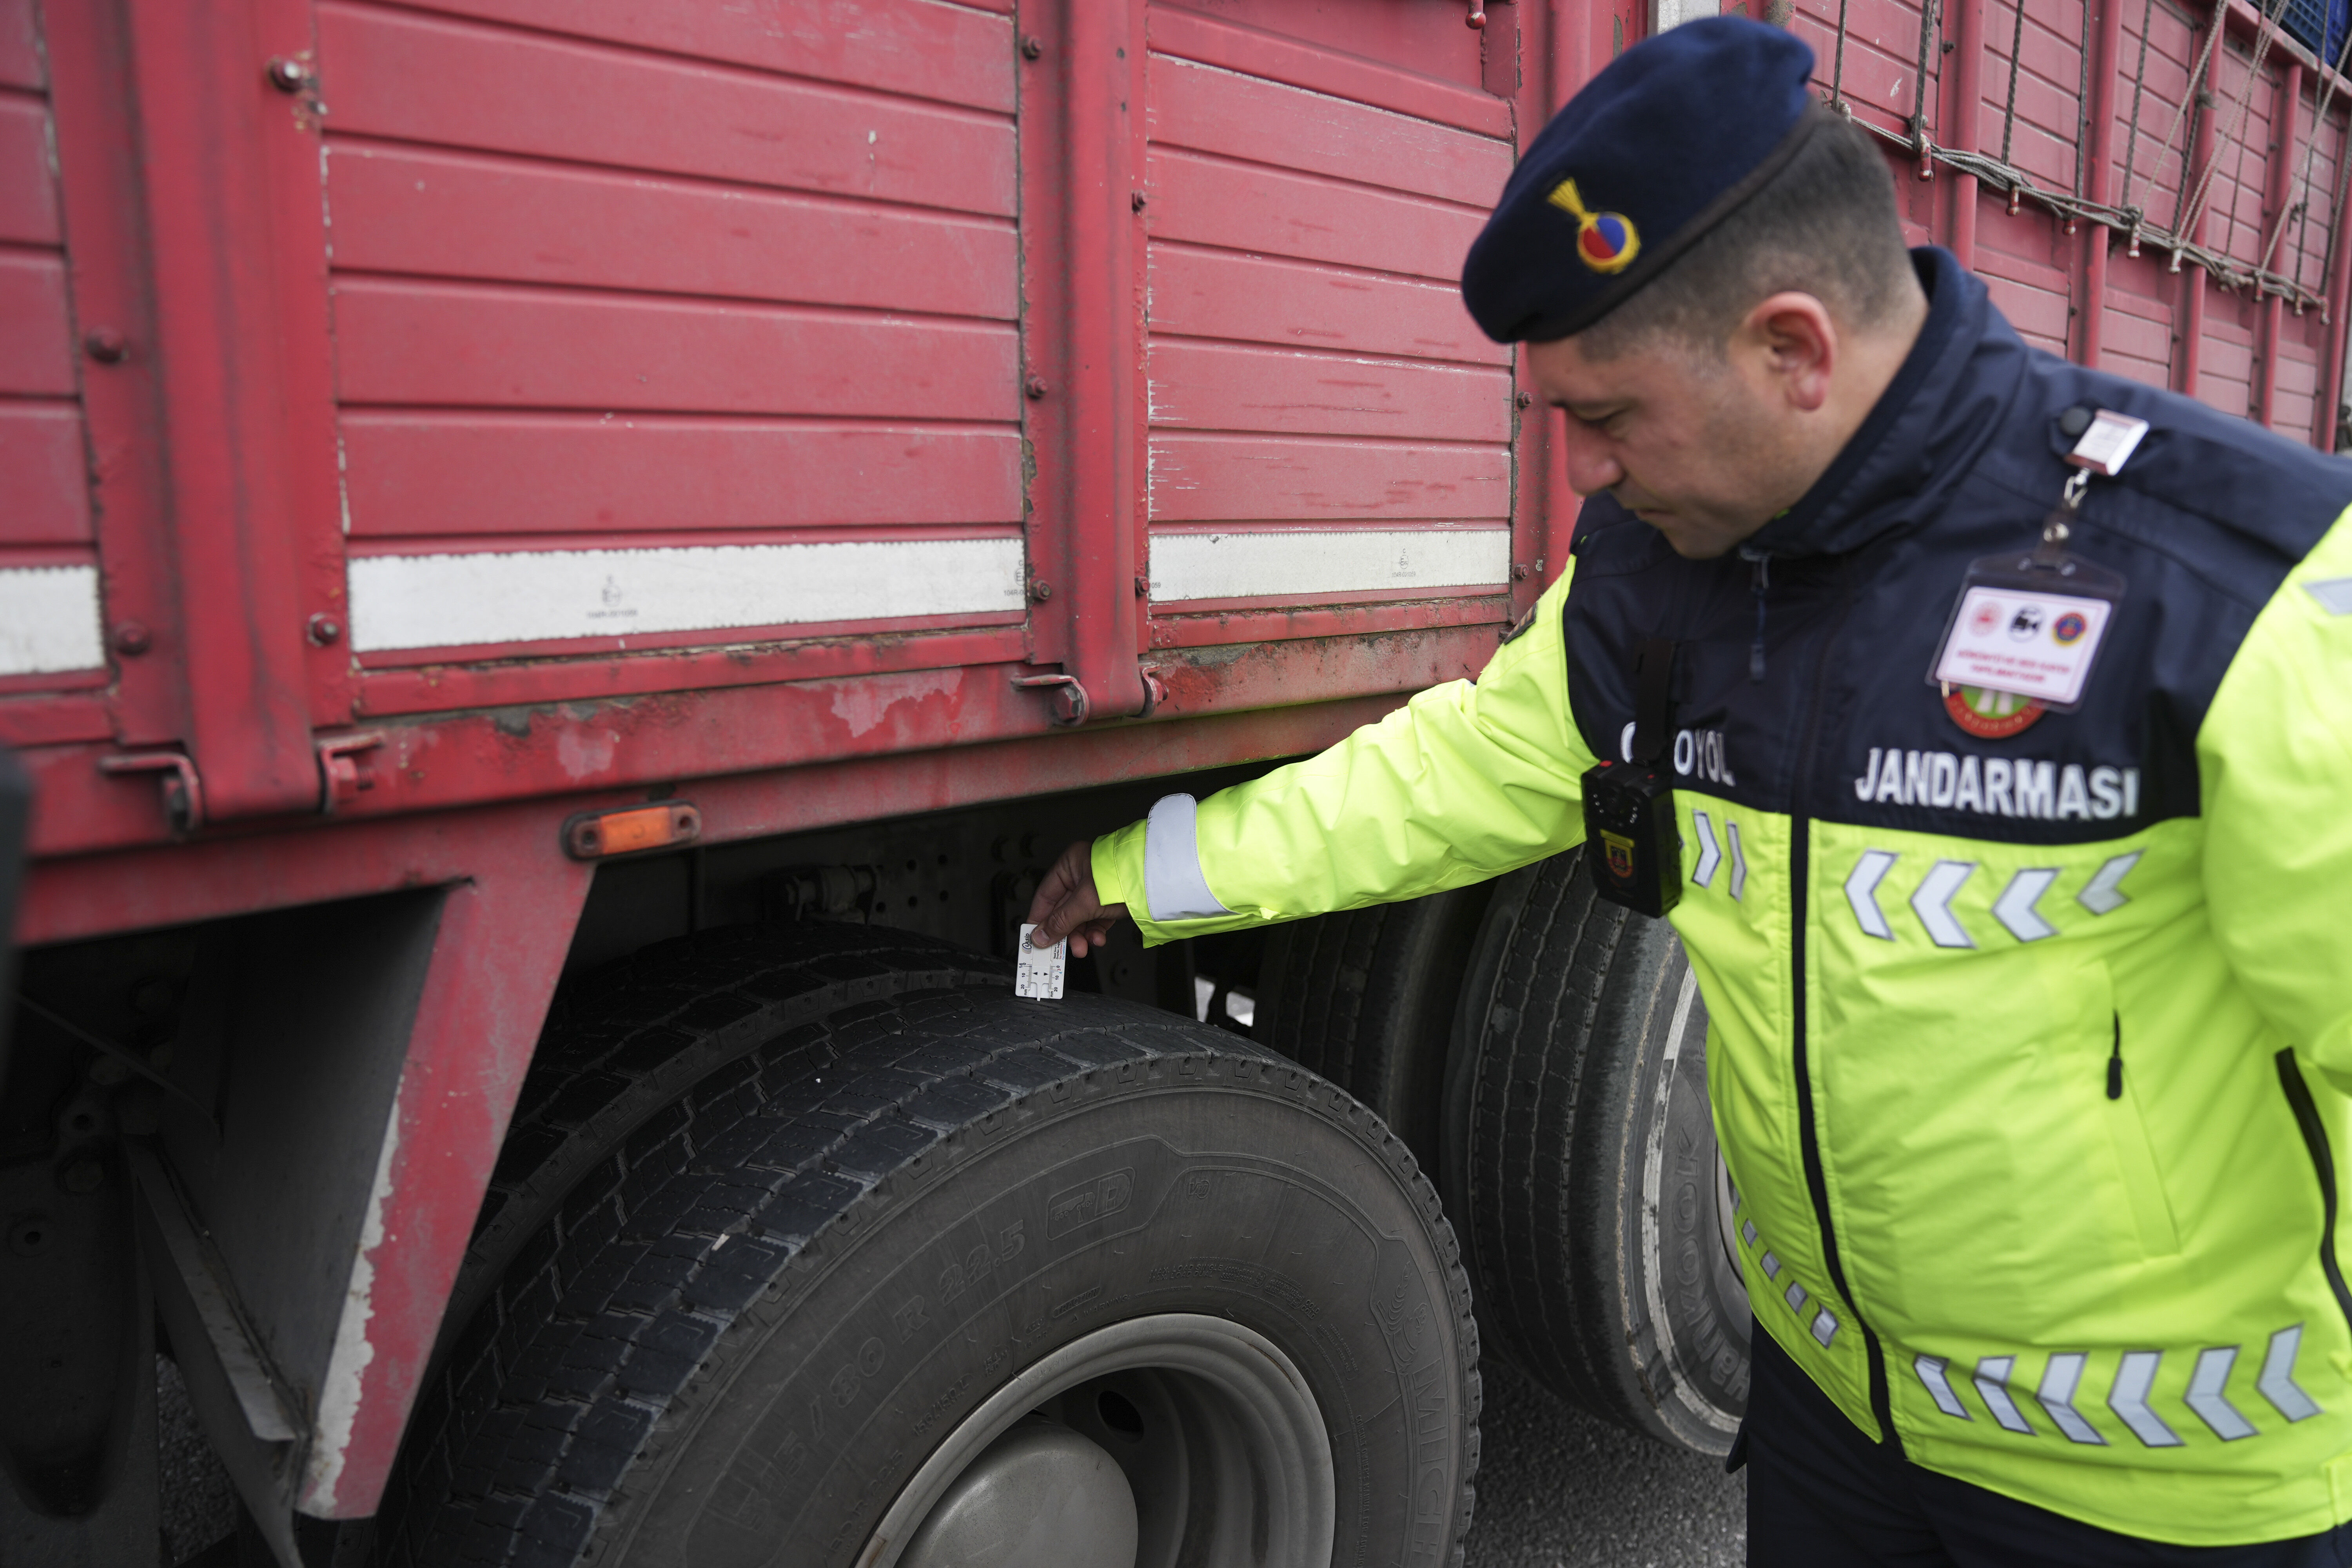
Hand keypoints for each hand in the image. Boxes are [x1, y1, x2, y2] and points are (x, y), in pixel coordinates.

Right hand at [1025, 839, 1127, 957]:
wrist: (1156, 882)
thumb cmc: (1123, 877)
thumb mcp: (1085, 902)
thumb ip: (1061, 921)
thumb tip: (1040, 936)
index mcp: (1071, 864)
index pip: (1046, 895)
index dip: (1039, 918)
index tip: (1034, 937)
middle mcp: (1082, 873)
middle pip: (1063, 909)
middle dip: (1063, 931)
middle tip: (1059, 949)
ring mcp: (1098, 887)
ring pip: (1080, 916)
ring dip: (1080, 934)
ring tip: (1082, 947)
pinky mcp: (1111, 899)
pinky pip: (1096, 919)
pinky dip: (1095, 931)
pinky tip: (1097, 939)